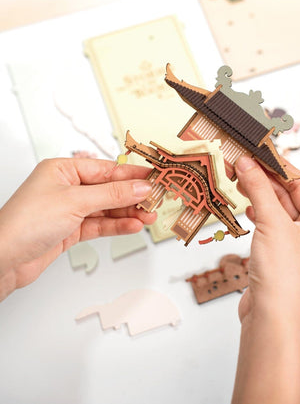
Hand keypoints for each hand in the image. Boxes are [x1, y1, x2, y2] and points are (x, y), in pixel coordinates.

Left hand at [0, 158, 155, 299]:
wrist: (4, 259)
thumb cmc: (25, 222)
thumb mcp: (76, 201)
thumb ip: (112, 194)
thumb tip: (140, 186)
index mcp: (62, 169)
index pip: (106, 169)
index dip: (132, 174)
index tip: (154, 178)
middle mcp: (66, 187)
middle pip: (108, 188)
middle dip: (132, 195)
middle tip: (156, 200)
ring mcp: (68, 209)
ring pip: (106, 208)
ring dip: (128, 212)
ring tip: (149, 215)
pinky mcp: (69, 230)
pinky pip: (99, 225)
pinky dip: (116, 226)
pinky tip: (132, 226)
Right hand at [231, 156, 299, 403]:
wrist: (270, 319)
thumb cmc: (282, 275)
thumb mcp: (271, 223)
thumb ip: (258, 189)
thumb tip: (246, 161)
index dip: (279, 165)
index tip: (257, 150)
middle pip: (287, 194)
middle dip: (264, 178)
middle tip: (241, 161)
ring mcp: (294, 244)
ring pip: (275, 209)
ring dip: (257, 194)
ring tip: (238, 178)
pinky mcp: (277, 254)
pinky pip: (267, 224)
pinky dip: (256, 212)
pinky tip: (245, 207)